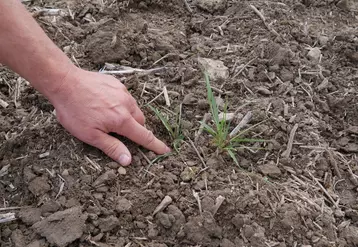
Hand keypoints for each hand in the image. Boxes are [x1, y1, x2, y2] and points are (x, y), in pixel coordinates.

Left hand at [49, 67, 169, 165]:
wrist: (65, 82)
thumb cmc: (75, 111)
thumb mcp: (90, 135)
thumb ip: (112, 147)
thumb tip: (128, 160)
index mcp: (122, 120)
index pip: (144, 136)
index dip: (155, 145)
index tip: (165, 150)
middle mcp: (126, 105)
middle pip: (141, 121)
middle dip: (137, 129)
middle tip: (122, 133)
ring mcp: (122, 92)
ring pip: (134, 108)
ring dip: (129, 116)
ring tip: (110, 117)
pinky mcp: (116, 83)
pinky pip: (125, 96)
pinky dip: (121, 104)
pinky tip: (106, 104)